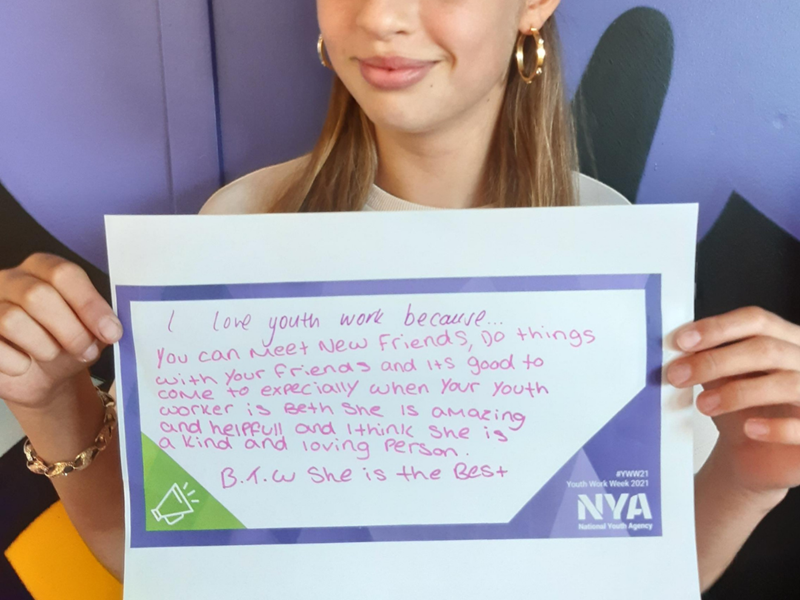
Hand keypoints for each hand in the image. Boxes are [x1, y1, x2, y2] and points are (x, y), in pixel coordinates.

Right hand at [0, 253, 122, 409]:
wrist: (42, 377)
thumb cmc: (68, 344)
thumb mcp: (92, 329)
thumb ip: (101, 322)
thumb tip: (111, 328)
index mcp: (43, 268)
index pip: (64, 273)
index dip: (90, 305)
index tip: (111, 332)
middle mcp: (11, 280)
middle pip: (37, 295)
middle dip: (70, 330)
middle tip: (86, 351)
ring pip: (12, 320)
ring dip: (44, 347)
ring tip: (53, 355)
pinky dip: (18, 364)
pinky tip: (25, 365)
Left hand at [668, 306, 799, 496]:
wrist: (756, 455)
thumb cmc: (742, 409)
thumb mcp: (722, 378)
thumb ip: (708, 359)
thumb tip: (679, 350)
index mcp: (784, 339)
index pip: (756, 320)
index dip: (718, 328)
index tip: (681, 341)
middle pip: (765, 349)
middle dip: (716, 361)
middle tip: (678, 375)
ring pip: (786, 383)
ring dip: (738, 393)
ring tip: (703, 405)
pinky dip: (776, 427)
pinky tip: (750, 429)